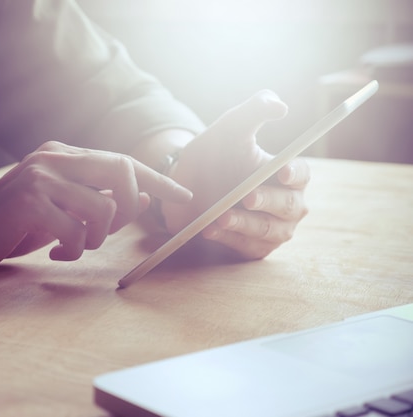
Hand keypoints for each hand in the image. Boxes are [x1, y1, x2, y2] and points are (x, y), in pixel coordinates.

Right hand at [0, 141, 191, 276]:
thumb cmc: (10, 226)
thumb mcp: (61, 211)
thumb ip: (98, 200)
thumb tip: (144, 197)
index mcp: (63, 155)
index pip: (122, 161)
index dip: (158, 178)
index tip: (183, 196)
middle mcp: (54, 156)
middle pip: (122, 170)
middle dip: (130, 208)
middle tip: (110, 232)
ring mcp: (41, 175)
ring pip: (103, 208)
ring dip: (96, 239)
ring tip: (73, 247)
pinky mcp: (29, 201)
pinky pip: (77, 231)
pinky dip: (73, 251)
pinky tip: (54, 253)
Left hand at [162, 90, 309, 259]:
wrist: (185, 185)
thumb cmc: (215, 153)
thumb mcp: (230, 127)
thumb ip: (253, 110)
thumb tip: (279, 106)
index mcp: (287, 172)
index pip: (301, 173)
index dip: (294, 173)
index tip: (280, 171)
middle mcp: (286, 203)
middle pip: (289, 206)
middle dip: (267, 202)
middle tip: (246, 197)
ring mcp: (272, 227)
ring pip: (268, 230)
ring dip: (245, 224)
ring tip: (221, 217)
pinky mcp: (254, 247)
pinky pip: (247, 246)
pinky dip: (229, 239)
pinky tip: (211, 230)